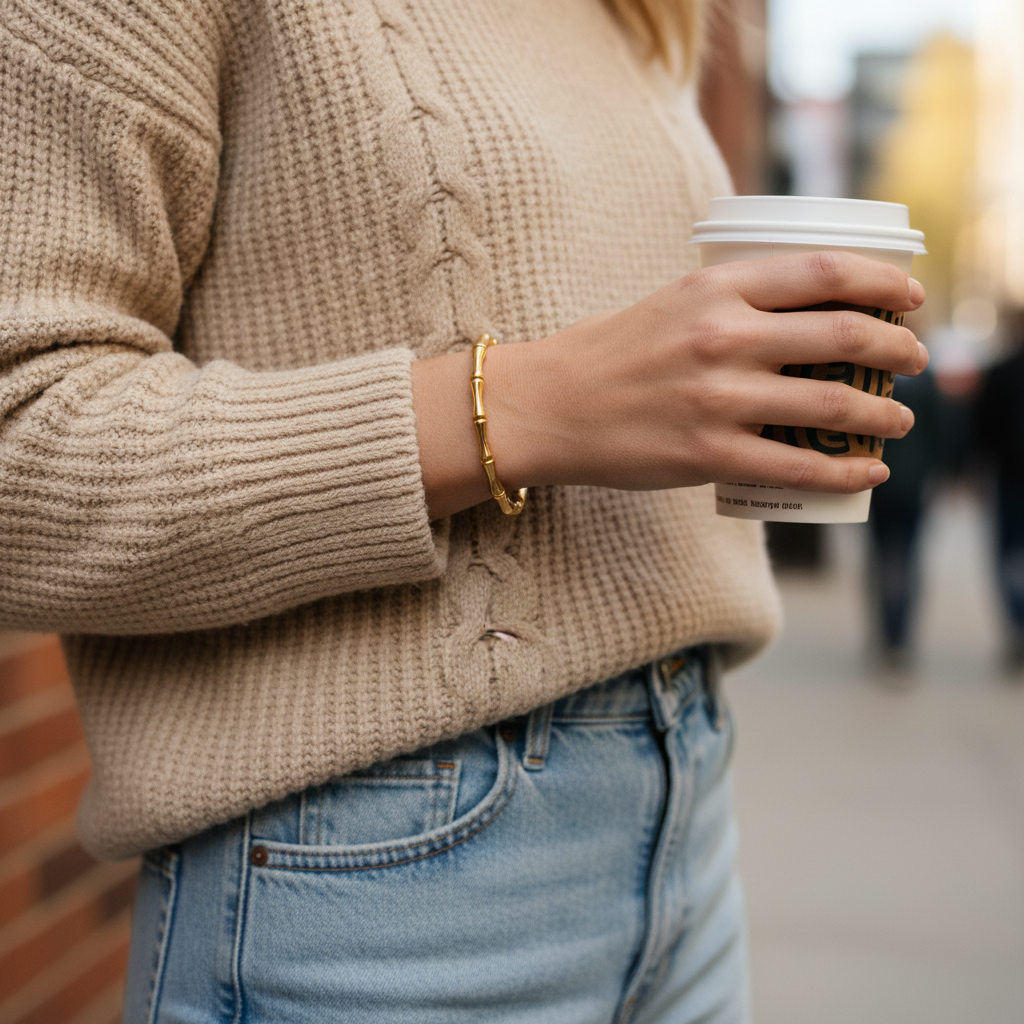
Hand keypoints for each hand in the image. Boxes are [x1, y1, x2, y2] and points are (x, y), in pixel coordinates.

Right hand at [413, 251, 925, 518]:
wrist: (544, 407)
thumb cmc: (604, 354)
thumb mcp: (669, 302)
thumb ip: (730, 301)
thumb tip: (797, 312)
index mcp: (714, 288)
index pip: (824, 272)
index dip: (885, 281)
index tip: (913, 294)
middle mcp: (722, 337)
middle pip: (843, 335)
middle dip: (897, 349)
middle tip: (915, 360)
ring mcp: (716, 399)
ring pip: (830, 404)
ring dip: (882, 413)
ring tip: (900, 419)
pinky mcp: (706, 455)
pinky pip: (796, 466)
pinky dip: (844, 470)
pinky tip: (868, 471)